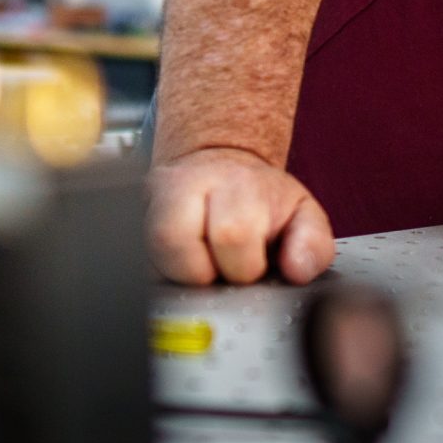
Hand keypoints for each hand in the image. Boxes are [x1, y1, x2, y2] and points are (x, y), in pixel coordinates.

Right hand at [148, 146, 335, 285]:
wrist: (223, 168)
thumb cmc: (262, 200)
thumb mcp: (302, 214)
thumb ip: (313, 244)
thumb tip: (297, 271)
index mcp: (233, 183)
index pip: (231, 234)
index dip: (244, 265)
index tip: (252, 263)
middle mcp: (183, 185)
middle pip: (174, 241)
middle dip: (204, 272)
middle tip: (222, 267)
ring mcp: (149, 199)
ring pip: (145, 255)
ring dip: (177, 274)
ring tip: (201, 266)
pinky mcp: (129, 217)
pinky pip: (134, 262)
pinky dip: (159, 274)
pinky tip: (181, 264)